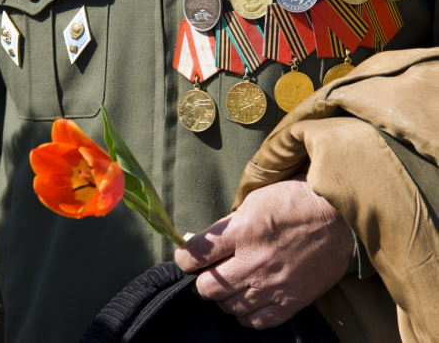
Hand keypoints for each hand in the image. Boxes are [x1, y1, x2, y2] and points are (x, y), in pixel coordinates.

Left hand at [175, 176, 353, 329]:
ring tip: (230, 283)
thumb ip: (227, 225)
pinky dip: (245, 313)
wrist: (338, 217)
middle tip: (208, 271)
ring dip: (223, 296)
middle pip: (208, 287)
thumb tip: (199, 241)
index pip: (195, 254)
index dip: (184, 258)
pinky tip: (248, 298)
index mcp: (244, 231)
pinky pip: (256, 322)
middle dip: (202, 280)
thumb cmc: (294, 201)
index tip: (187, 258)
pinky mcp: (291, 302)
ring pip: (229, 307)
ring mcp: (273, 285)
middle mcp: (255, 261)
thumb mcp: (255, 201)